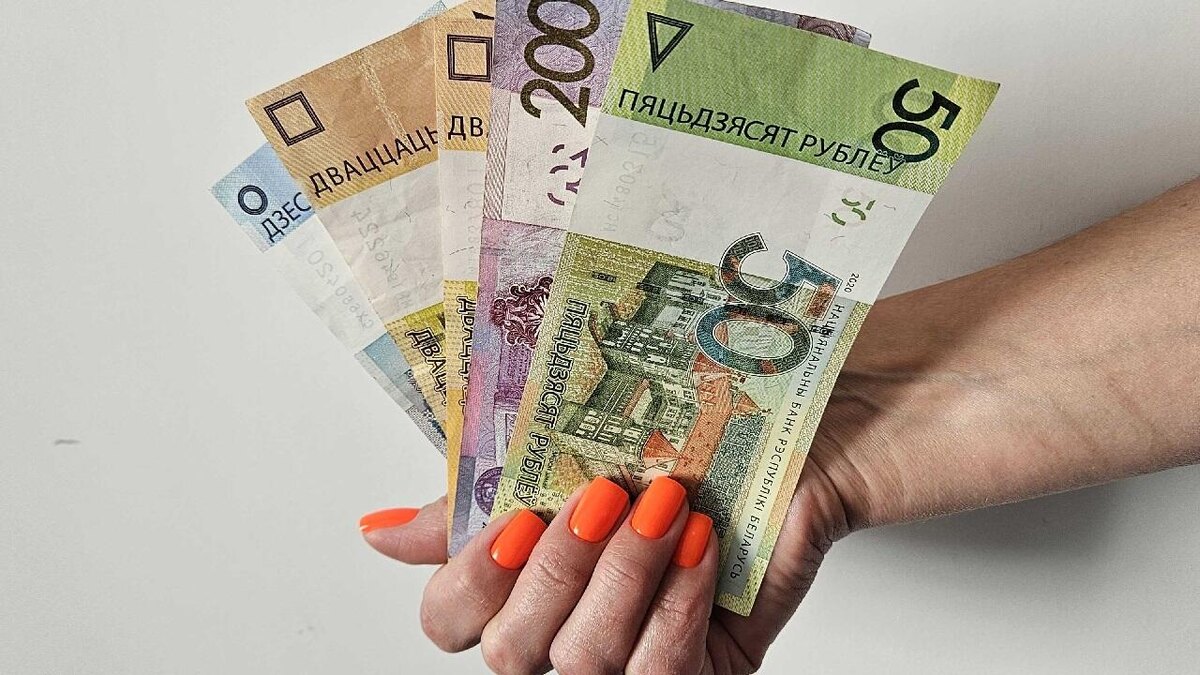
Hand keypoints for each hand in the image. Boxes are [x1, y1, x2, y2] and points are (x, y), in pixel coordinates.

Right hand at [361, 465, 851, 673]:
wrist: (802, 422)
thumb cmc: (689, 425)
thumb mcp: (569, 450)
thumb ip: (474, 500)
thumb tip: (377, 534)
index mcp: (528, 577)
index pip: (450, 622)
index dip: (472, 580)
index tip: (520, 515)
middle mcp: (572, 626)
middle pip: (510, 653)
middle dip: (557, 570)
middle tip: (601, 496)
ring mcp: (635, 655)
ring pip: (587, 667)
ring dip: (623, 578)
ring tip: (660, 505)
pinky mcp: (704, 670)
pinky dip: (677, 606)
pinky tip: (695, 545)